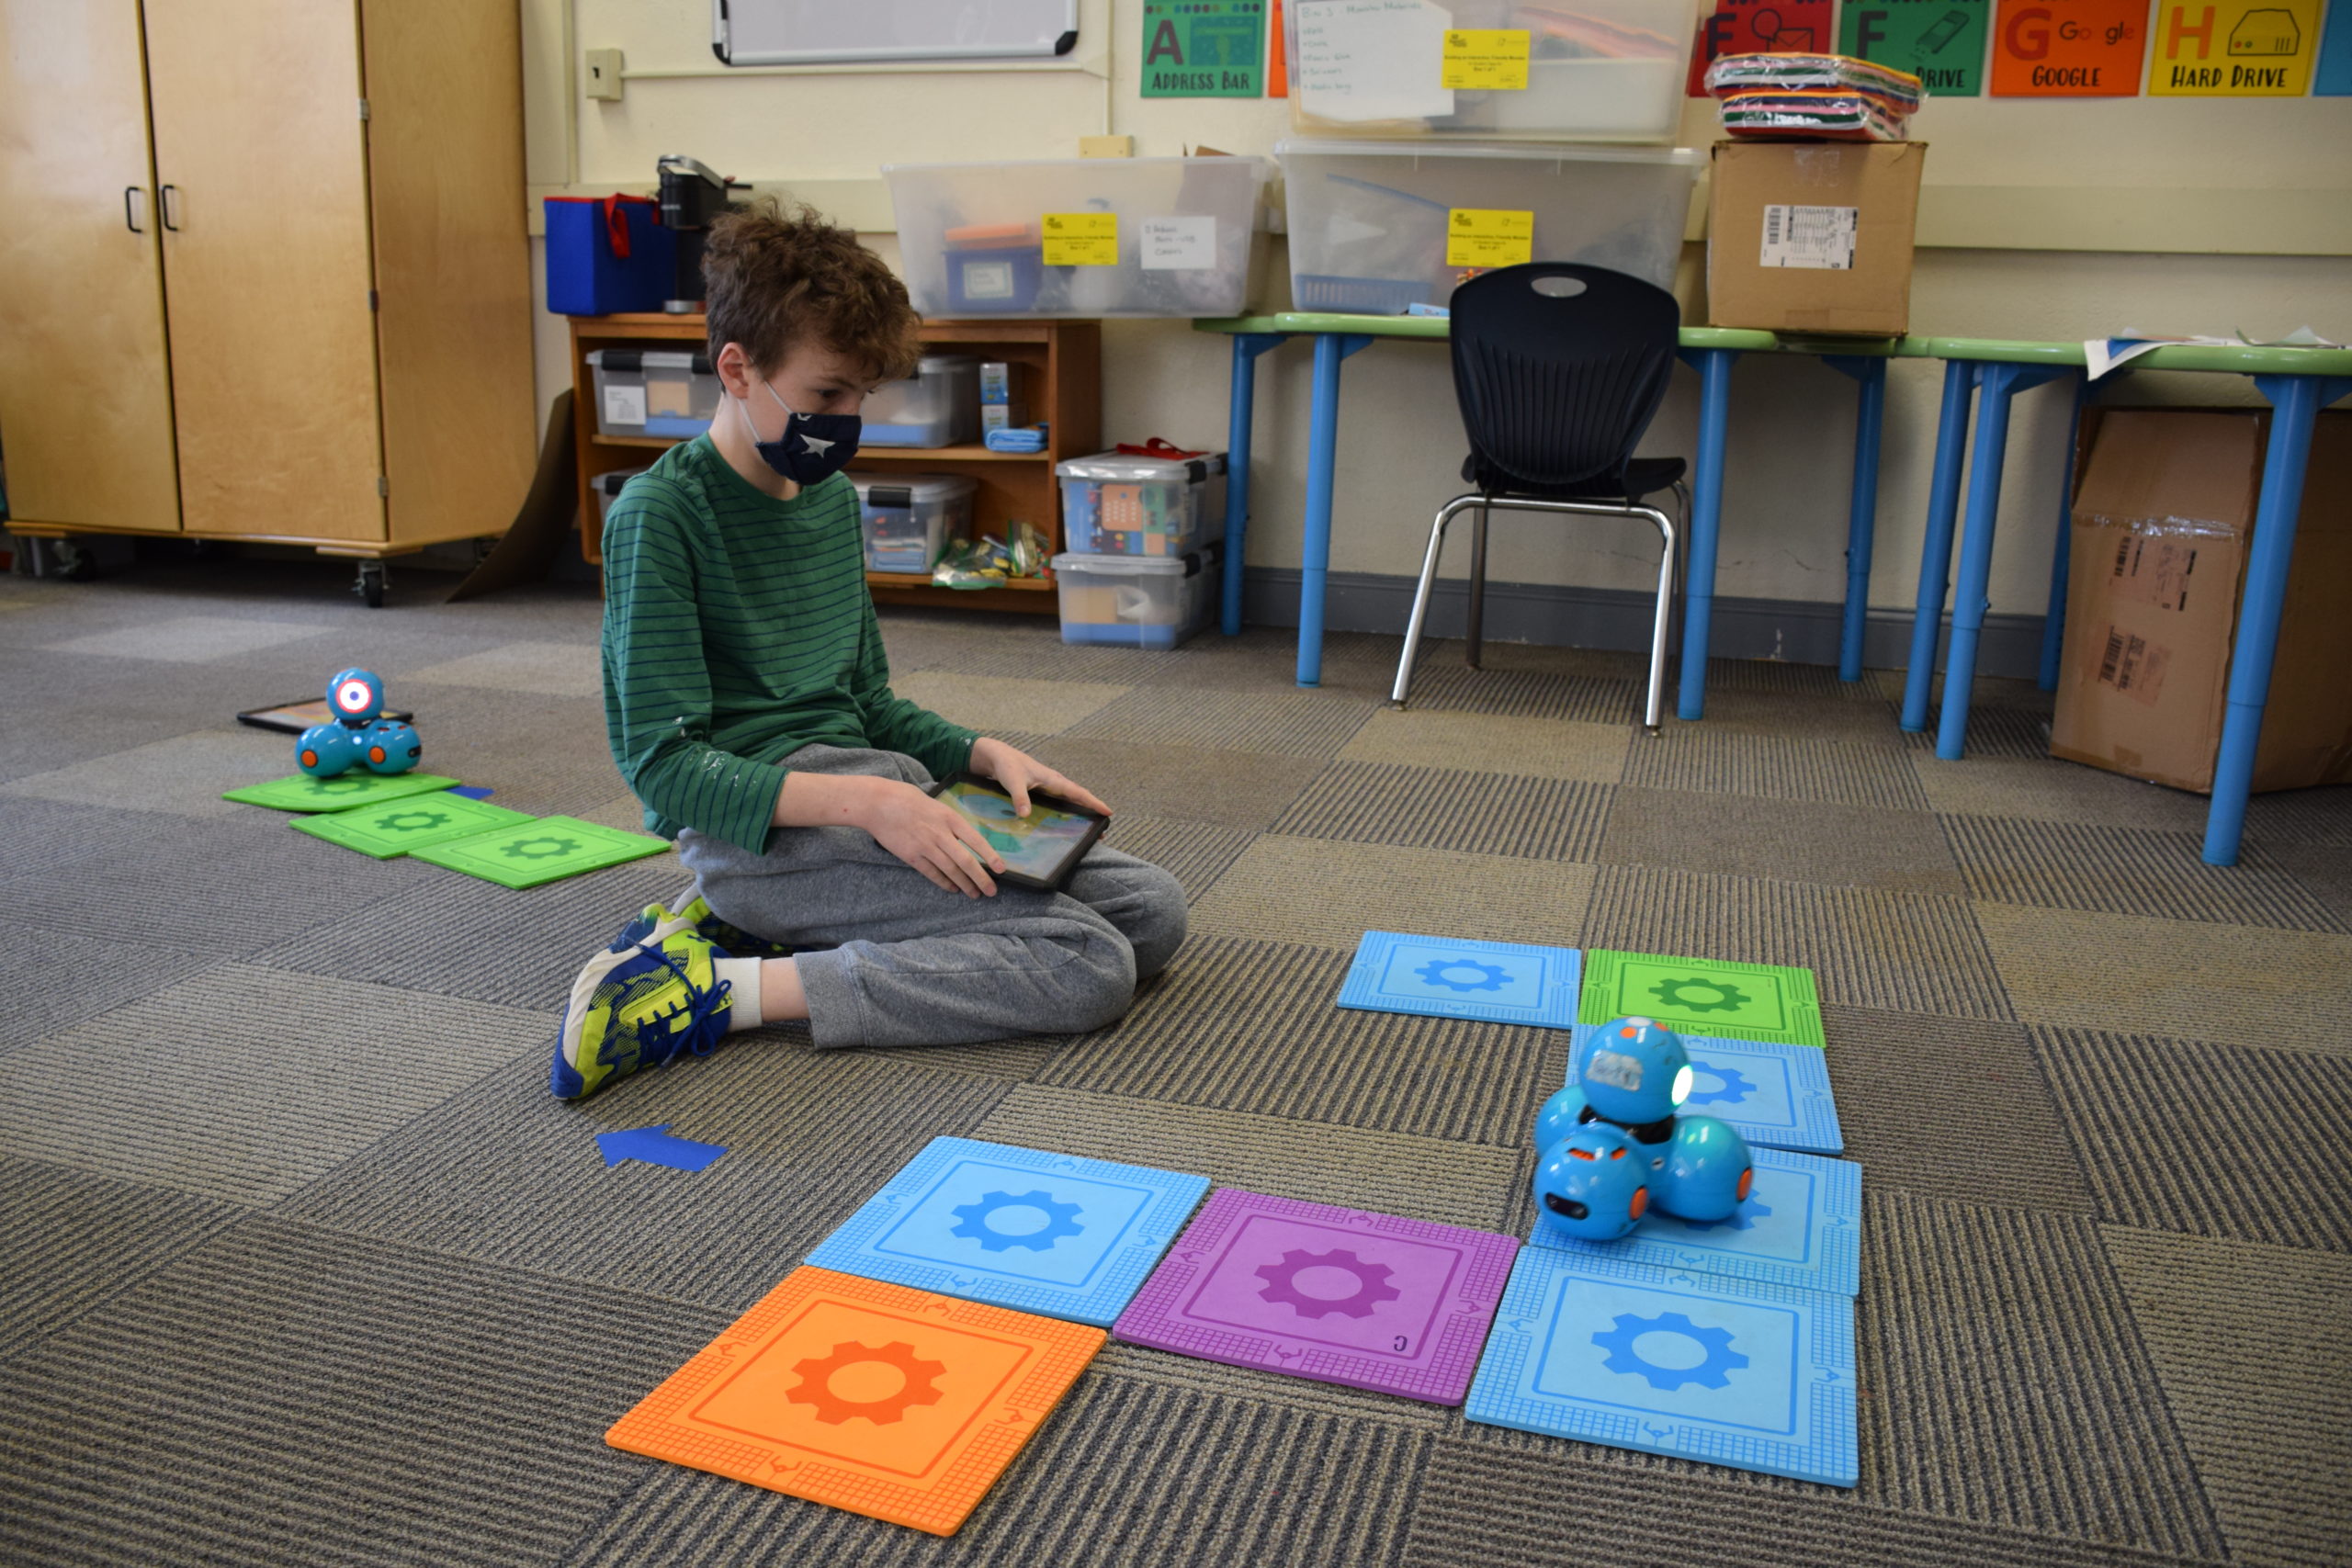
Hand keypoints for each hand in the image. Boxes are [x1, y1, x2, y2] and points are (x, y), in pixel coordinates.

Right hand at [859, 777, 1005, 897]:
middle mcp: (941, 834)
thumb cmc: (910, 800)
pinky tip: (953, 889)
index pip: (976, 841)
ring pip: (950, 870)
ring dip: (964, 884)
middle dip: (981, 879)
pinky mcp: (911, 856)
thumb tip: (968, 840)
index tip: (1001, 869)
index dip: (990, 856)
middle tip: (991, 891)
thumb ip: (952, 823)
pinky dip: (944, 883)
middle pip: (965, 861)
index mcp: (950, 819)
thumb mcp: (938, 806)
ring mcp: (925, 846)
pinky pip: (932, 873)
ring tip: (974, 894)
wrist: (881, 803)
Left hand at [969, 737, 1110, 817]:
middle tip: (1102, 829)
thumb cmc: (1007, 765)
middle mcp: (1055, 783)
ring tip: (1089, 828)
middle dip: (1092, 811)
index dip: (1094, 803)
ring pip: (1070, 800)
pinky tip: (1065, 823)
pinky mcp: (1041, 790)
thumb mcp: (1013, 781)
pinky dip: (1067, 811)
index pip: (1079, 793)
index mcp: (1053, 779)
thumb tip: (1025, 815)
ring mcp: (1049, 787)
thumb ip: (1019, 798)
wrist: (996, 756)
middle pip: (1079, 798)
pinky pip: (1060, 802)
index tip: (1108, 813)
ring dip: (1081, 812)